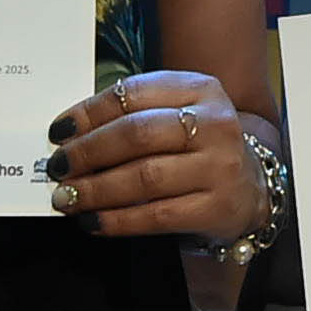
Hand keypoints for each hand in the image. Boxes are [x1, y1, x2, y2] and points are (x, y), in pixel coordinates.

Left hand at [47, 72, 269, 241]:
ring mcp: (220, 166)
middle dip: (88, 152)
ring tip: (66, 197)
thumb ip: (134, 116)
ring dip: (96, 189)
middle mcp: (215, 124)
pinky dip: (117, 220)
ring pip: (144, 177)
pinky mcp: (217, 207)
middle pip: (137, 134)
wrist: (252, 188)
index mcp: (200, 89)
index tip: (59, 131)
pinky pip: (156, 215)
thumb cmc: (199, 148)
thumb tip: (70, 137)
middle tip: (58, 167)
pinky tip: (92, 221)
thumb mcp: (178, 115)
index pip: (133, 94)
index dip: (89, 113)